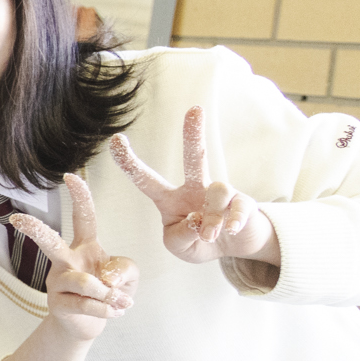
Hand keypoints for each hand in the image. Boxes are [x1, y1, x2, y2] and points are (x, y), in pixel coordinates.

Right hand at [8, 175, 138, 340]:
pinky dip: (107, 310)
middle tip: (16, 220)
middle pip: (50, 242)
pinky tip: (115, 312)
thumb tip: (106, 279)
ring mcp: (57, 282)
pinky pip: (85, 304)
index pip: (83, 218)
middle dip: (34, 229)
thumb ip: (125, 268)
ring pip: (83, 282)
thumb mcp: (128, 277)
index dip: (79, 197)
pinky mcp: (56, 304)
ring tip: (121, 302)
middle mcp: (66, 260)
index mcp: (85, 247)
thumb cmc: (108, 293)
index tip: (70, 176)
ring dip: (107, 294)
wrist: (88, 325)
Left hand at [110, 106, 276, 265]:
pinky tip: (231, 230)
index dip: (130, 162)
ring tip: (210, 235)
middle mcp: (194, 189)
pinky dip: (233, 220)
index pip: (146, 179)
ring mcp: (220, 194)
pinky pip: (238, 205)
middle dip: (194, 133)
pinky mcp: (244, 202)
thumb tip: (195, 219)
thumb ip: (179, 235)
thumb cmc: (199, 243)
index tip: (115, 139)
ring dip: (212, 219)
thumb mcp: (178, 246)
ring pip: (217, 191)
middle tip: (195, 109)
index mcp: (169, 199)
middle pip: (194, 156)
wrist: (234, 251)